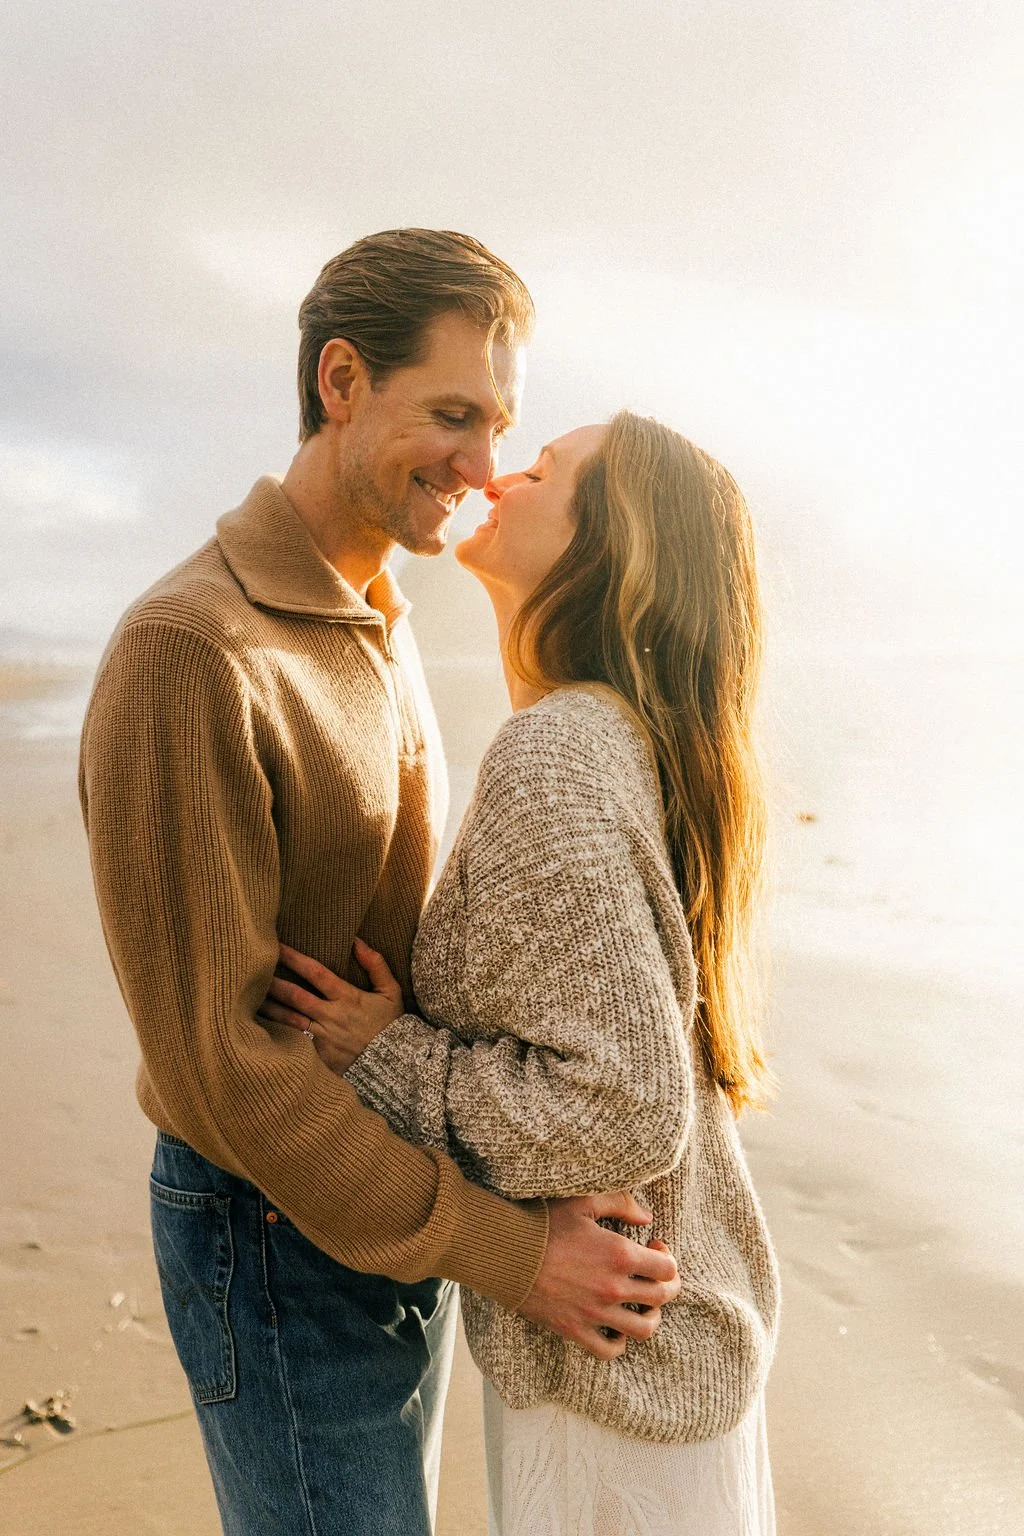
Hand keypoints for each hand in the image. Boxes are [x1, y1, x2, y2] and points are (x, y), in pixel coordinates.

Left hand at [257, 939, 404, 1074]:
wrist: (396, 1067)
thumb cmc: (392, 1027)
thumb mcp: (391, 992)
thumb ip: (376, 965)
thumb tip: (357, 941)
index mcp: (347, 997)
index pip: (315, 972)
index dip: (294, 958)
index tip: (276, 946)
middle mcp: (332, 1016)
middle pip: (295, 996)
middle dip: (272, 982)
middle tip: (250, 971)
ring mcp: (324, 1038)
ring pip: (289, 1020)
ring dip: (268, 1008)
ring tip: (246, 999)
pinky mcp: (319, 1058)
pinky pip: (294, 1044)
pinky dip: (276, 1036)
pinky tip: (258, 1030)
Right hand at [516, 1191, 680, 1360]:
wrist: (505, 1252)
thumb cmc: (543, 1222)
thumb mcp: (583, 1201)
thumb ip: (621, 1203)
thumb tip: (647, 1218)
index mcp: (620, 1255)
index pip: (667, 1268)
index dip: (667, 1258)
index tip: (655, 1249)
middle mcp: (613, 1288)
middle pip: (661, 1298)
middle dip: (667, 1286)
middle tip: (657, 1277)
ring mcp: (595, 1314)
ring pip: (643, 1329)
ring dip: (650, 1317)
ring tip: (643, 1306)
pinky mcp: (575, 1331)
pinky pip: (609, 1351)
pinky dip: (620, 1343)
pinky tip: (616, 1328)